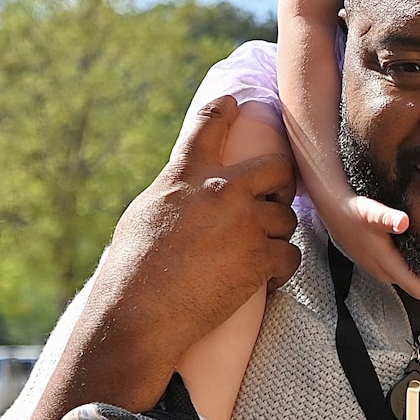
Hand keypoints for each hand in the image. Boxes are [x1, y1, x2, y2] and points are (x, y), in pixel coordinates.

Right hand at [86, 95, 302, 400]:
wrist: (137, 314)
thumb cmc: (130, 270)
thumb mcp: (144, 214)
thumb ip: (175, 194)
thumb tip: (190, 192)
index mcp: (186, 175)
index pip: (209, 125)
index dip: (225, 110)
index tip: (234, 104)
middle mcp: (221, 190)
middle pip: (277, 167)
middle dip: (282, 182)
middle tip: (276, 198)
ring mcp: (245, 222)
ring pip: (286, 218)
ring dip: (276, 235)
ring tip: (256, 255)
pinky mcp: (260, 258)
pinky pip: (290, 255)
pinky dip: (280, 269)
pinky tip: (265, 279)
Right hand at [315, 183, 419, 307]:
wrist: (333, 209)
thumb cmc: (352, 211)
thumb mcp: (371, 212)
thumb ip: (387, 218)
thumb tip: (402, 222)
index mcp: (386, 263)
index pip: (415, 287)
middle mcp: (382, 270)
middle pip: (413, 287)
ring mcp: (377, 267)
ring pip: (405, 280)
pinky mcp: (374, 261)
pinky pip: (398, 273)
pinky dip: (412, 273)